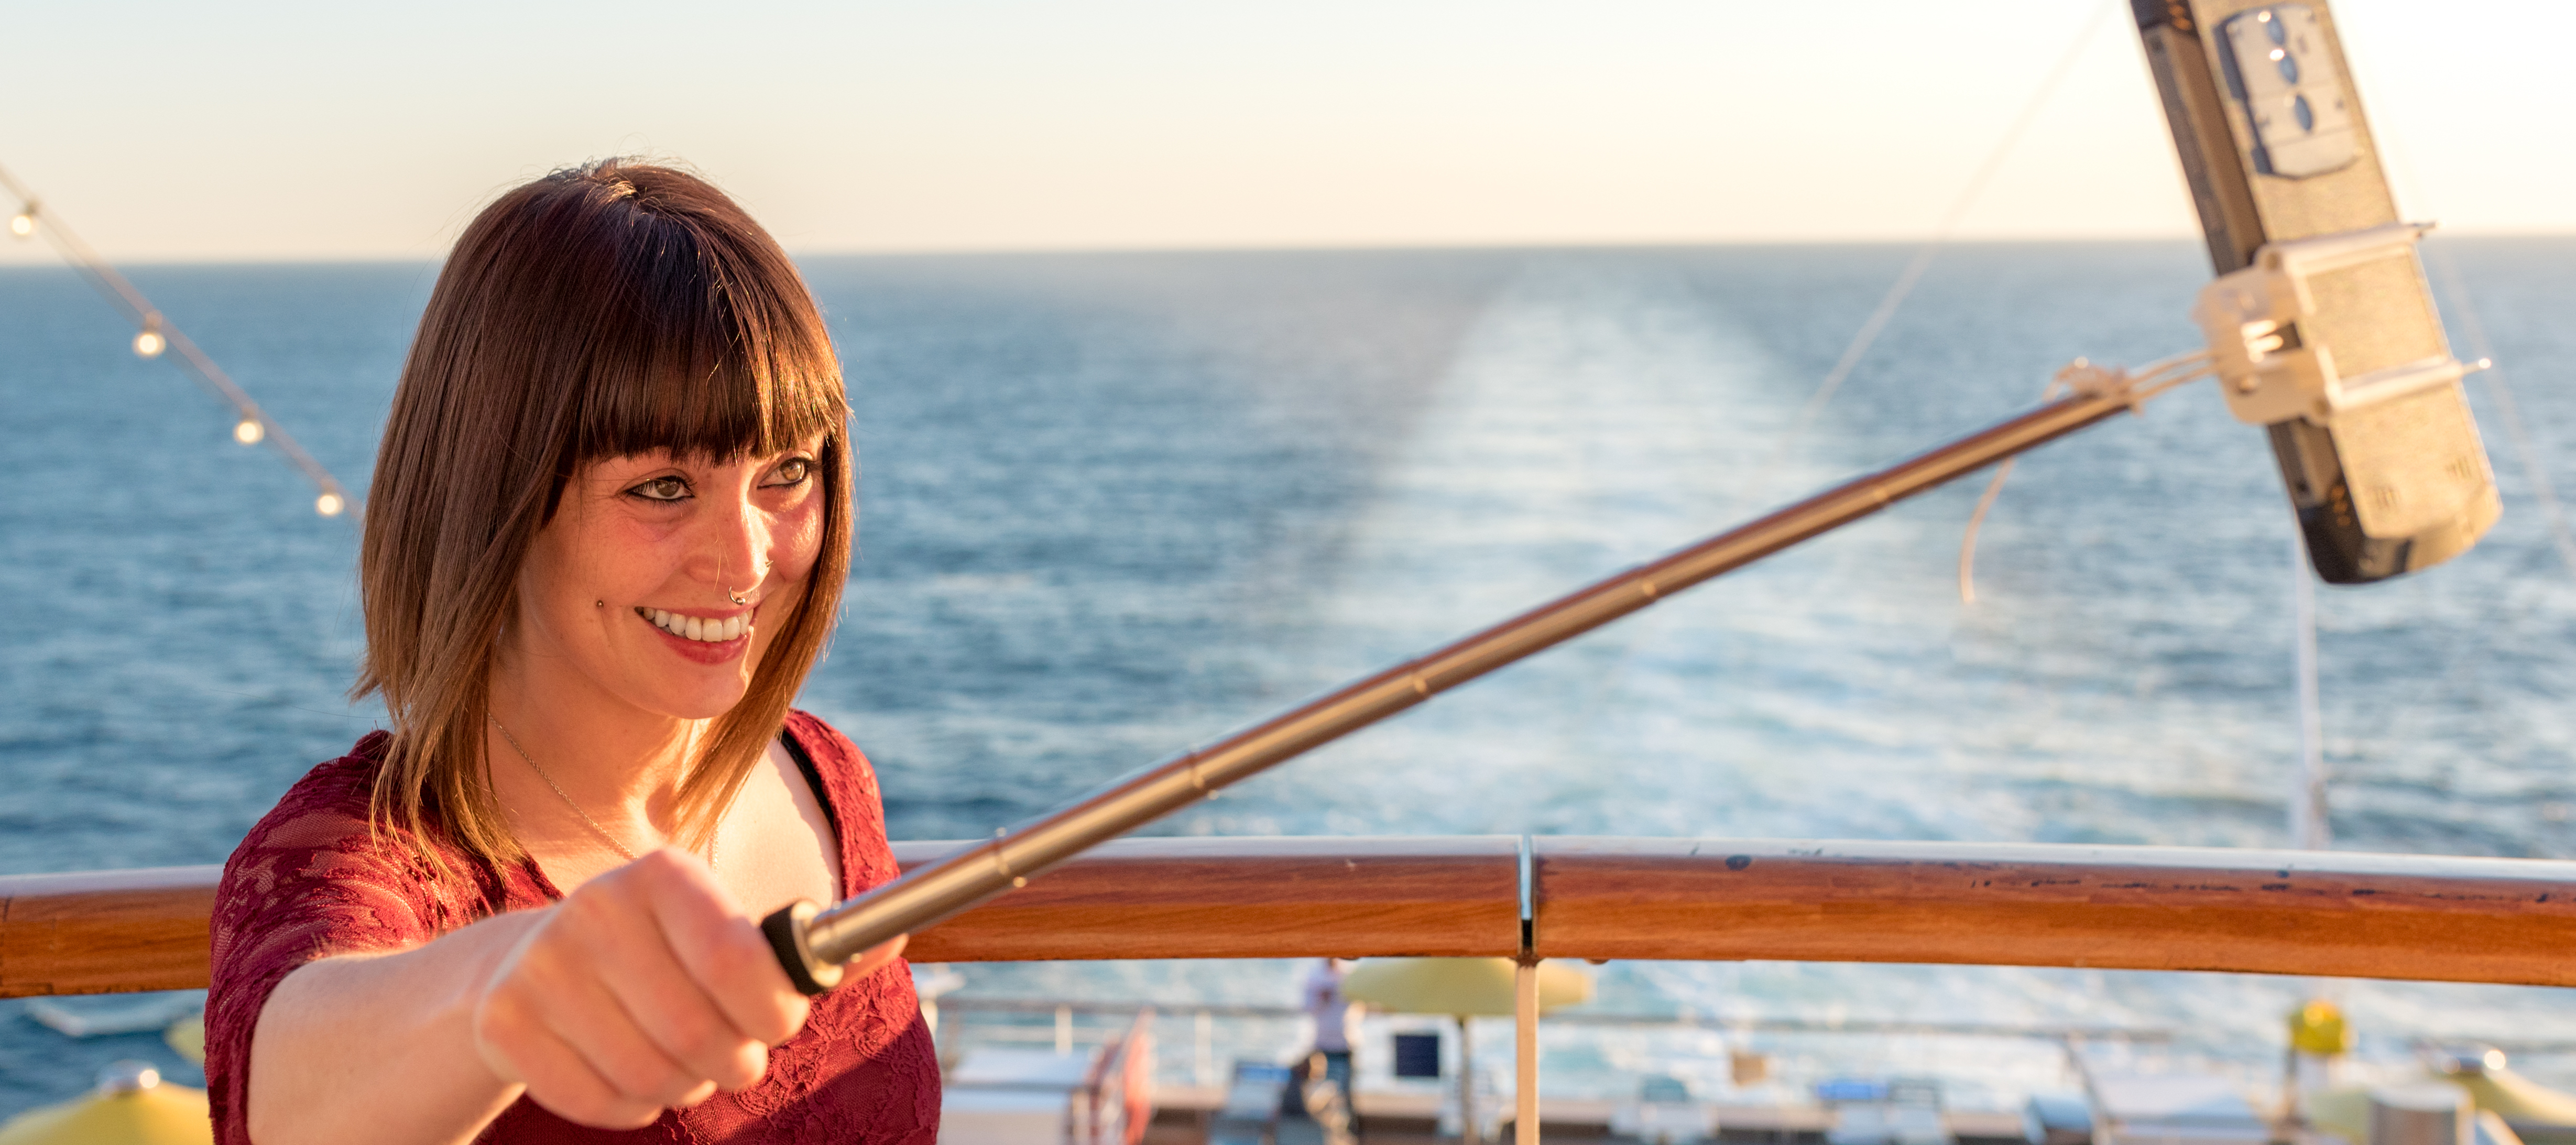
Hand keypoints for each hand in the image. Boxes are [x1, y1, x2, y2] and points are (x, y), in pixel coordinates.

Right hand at [466, 848, 906, 1126]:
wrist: (527, 964)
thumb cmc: (663, 953)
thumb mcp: (730, 932)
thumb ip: (815, 945)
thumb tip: (897, 932)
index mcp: (662, 874)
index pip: (738, 960)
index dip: (775, 1010)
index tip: (780, 1019)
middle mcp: (595, 909)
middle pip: (701, 1035)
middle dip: (736, 1059)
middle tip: (733, 1051)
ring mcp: (541, 967)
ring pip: (655, 1077)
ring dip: (687, 1085)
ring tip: (680, 1056)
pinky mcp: (504, 1024)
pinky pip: (604, 1103)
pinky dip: (633, 1106)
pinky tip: (627, 1070)